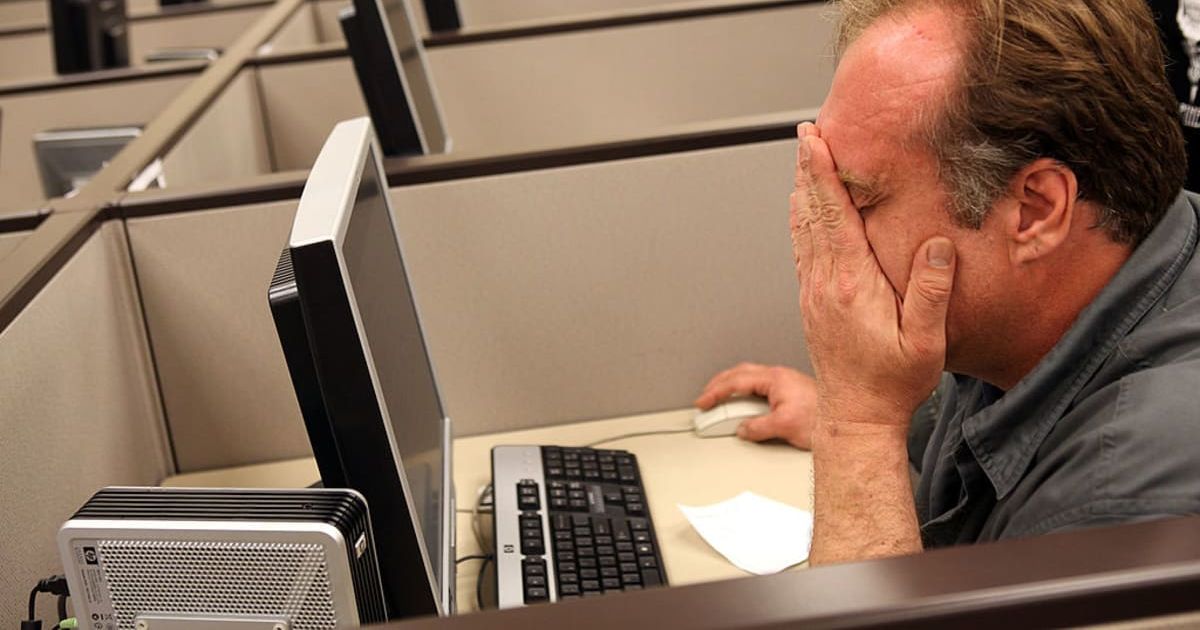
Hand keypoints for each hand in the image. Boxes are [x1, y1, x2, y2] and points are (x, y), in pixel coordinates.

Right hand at [694, 363, 816, 448]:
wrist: (851, 418)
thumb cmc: (824, 417)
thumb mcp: (785, 426)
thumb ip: (758, 427)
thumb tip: (742, 429)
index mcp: (775, 378)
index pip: (736, 381)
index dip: (715, 391)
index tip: (703, 401)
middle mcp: (778, 375)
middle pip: (738, 373)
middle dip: (718, 385)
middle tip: (705, 399)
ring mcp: (784, 381)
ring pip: (748, 377)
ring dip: (730, 387)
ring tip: (719, 401)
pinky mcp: (789, 389)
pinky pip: (758, 385)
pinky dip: (743, 391)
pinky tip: (742, 402)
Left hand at [791, 123, 954, 423]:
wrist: (857, 416)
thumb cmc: (891, 383)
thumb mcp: (925, 343)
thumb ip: (932, 293)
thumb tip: (937, 246)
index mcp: (852, 284)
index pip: (834, 216)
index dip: (824, 174)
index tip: (816, 142)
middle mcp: (825, 283)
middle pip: (812, 212)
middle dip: (809, 170)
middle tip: (806, 134)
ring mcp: (814, 292)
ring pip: (803, 228)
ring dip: (803, 191)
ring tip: (804, 161)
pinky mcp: (812, 302)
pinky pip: (802, 249)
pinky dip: (802, 220)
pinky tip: (803, 211)